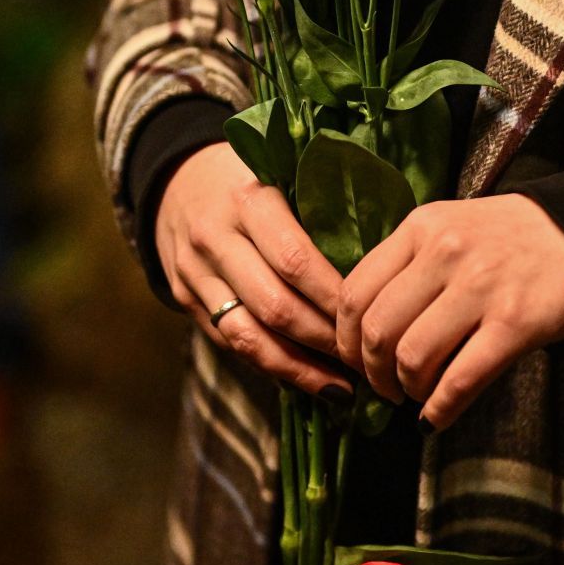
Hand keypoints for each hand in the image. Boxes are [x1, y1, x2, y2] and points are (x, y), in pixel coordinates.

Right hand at [155, 143, 352, 397]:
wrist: (178, 181)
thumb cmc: (255, 180)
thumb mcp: (286, 178)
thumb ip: (323, 213)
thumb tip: (385, 268)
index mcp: (249, 201)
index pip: (296, 261)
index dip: (335, 297)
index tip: (373, 316)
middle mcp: (215, 238)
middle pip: (274, 307)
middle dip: (325, 340)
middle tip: (367, 358)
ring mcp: (194, 273)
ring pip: (248, 337)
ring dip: (299, 368)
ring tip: (342, 387)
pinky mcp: (183, 300)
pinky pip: (231, 344)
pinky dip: (273, 366)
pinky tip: (308, 378)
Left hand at [333, 195, 563, 431]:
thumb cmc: (509, 240)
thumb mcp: (450, 228)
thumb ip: (407, 264)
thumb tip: (362, 330)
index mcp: (420, 228)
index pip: (353, 292)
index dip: (344, 340)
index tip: (355, 361)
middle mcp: (445, 252)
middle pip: (376, 331)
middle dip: (372, 374)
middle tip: (384, 389)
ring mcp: (481, 287)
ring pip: (412, 358)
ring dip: (406, 391)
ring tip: (417, 396)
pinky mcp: (516, 323)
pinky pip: (460, 380)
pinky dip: (439, 410)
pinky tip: (436, 419)